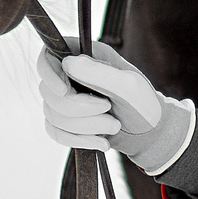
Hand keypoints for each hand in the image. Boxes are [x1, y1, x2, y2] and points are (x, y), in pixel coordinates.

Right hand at [37, 44, 196, 176]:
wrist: (149, 134)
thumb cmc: (143, 104)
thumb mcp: (128, 86)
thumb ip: (99, 73)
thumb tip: (68, 63)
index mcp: (85, 57)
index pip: (48, 57)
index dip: (48, 73)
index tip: (64, 91)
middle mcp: (70, 76)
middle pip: (49, 92)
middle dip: (79, 109)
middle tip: (108, 110)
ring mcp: (66, 100)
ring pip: (53, 115)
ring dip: (85, 127)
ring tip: (114, 125)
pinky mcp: (65, 123)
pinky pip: (56, 133)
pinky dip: (79, 141)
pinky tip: (102, 141)